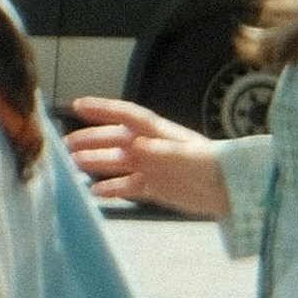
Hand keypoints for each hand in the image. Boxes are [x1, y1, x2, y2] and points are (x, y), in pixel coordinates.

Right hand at [70, 97, 232, 219]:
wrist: (231, 191)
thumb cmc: (214, 166)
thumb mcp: (189, 157)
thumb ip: (162, 152)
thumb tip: (134, 145)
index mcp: (158, 133)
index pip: (125, 115)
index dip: (102, 109)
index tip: (78, 105)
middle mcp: (150, 147)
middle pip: (115, 140)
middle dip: (91, 140)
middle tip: (66, 145)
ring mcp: (151, 167)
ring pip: (117, 163)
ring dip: (96, 162)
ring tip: (74, 166)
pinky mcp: (155, 187)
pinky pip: (127, 186)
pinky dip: (111, 188)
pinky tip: (95, 192)